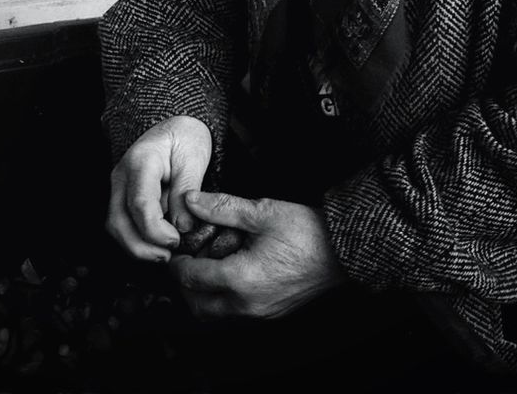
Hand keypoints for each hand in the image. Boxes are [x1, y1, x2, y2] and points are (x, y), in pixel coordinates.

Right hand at [106, 116, 211, 262]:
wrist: (175, 128)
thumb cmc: (185, 139)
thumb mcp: (194, 159)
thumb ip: (187, 191)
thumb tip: (183, 227)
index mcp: (141, 161)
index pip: (140, 203)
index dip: (155, 230)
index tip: (176, 239)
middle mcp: (122, 175)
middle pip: (118, 221)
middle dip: (141, 247)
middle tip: (168, 255)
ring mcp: (118, 186)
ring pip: (115, 227)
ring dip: (137, 248)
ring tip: (163, 255)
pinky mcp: (121, 197)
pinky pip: (122, 224)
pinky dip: (136, 240)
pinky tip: (156, 246)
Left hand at [169, 190, 346, 319]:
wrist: (341, 251)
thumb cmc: (305, 230)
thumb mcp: (261, 212)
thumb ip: (222, 207)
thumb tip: (191, 201)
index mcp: (240, 279)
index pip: (192, 278)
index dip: (177, 264)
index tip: (175, 251)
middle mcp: (246, 304)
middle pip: (197, 305)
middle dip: (185, 285)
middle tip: (187, 260)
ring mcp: (259, 314)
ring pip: (215, 314)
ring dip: (203, 295)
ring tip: (208, 267)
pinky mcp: (271, 314)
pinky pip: (234, 315)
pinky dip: (222, 300)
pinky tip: (231, 276)